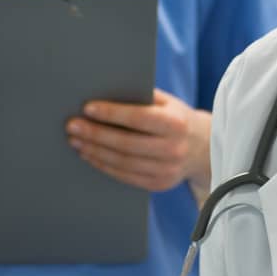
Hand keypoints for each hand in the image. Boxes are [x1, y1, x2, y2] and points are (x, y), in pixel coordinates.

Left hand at [67, 90, 210, 194]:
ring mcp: (167, 170)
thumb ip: (142, 97)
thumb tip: (105, 91)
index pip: (138, 118)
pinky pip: (125, 176)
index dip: (111, 114)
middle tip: (72, 126)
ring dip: (95, 151)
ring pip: (122, 162)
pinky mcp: (159, 184)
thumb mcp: (168, 103)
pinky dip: (104, 165)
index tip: (87, 108)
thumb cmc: (176, 118)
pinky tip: (89, 155)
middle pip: (126, 143)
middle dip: (95, 134)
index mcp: (176, 123)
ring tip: (76, 141)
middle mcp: (173, 148)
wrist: (204, 148)